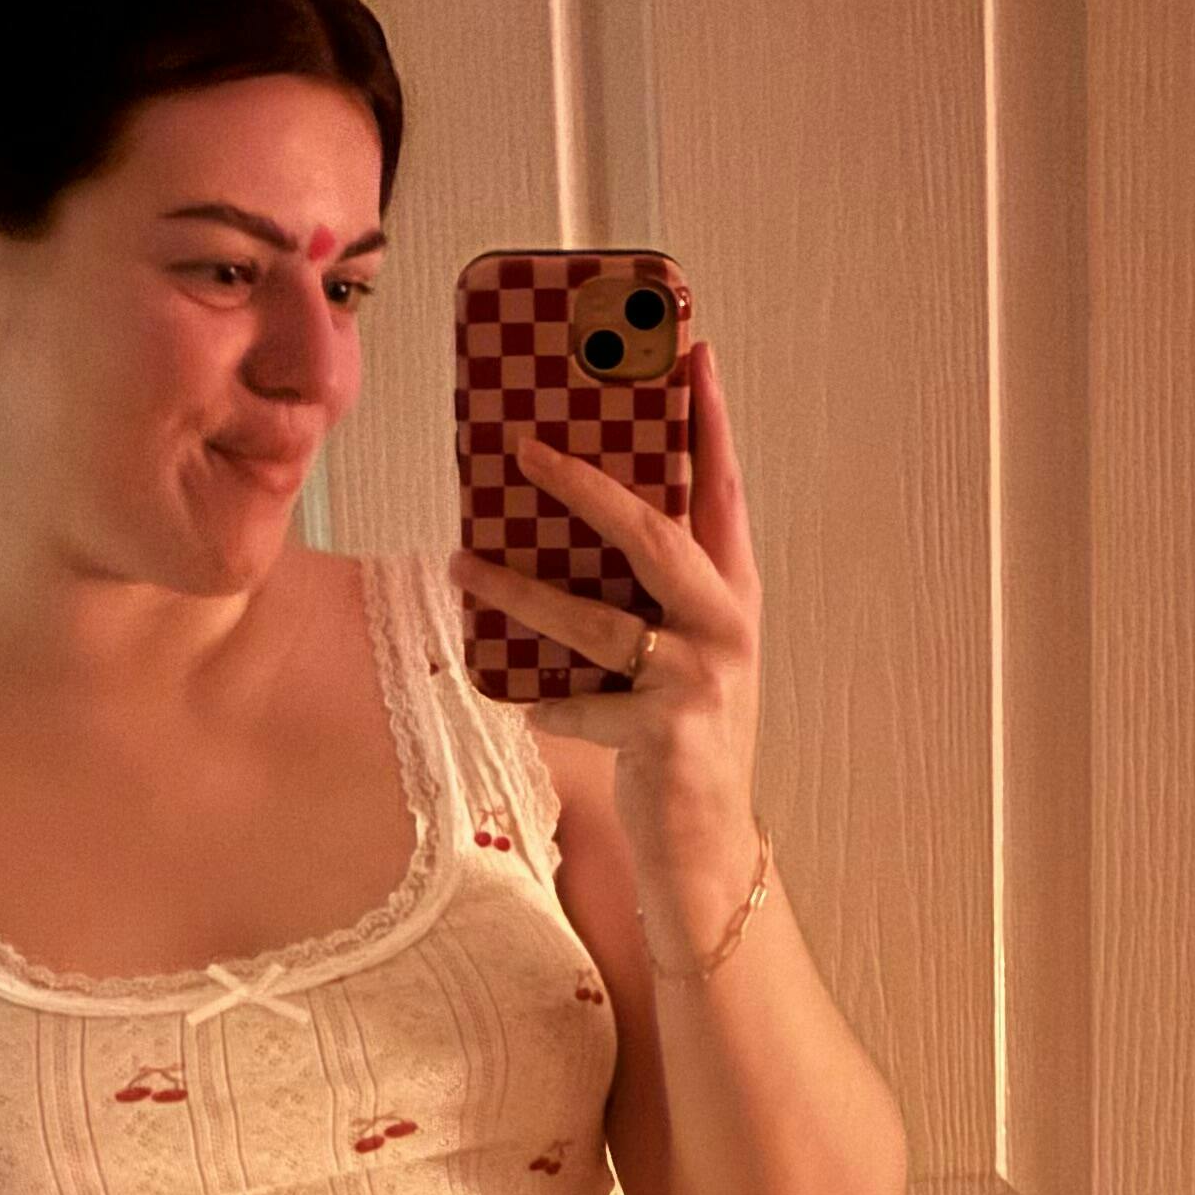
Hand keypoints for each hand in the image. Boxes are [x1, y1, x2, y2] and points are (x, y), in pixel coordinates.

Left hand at [448, 338, 762, 871]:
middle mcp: (725, 626)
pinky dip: (540, 699)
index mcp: (731, 592)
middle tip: (523, 444)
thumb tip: (559, 519)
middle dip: (584, 485)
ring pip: (597, 620)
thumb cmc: (682, 734)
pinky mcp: (666, 733)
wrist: (706, 844)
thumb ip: (646, 590)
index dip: (709, 420)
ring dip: (520, 591)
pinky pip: (579, 704)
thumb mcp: (679, 649)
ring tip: (462, 565)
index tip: (691, 350)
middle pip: (654, 533)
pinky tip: (514, 697)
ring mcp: (700, 680)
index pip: (722, 489)